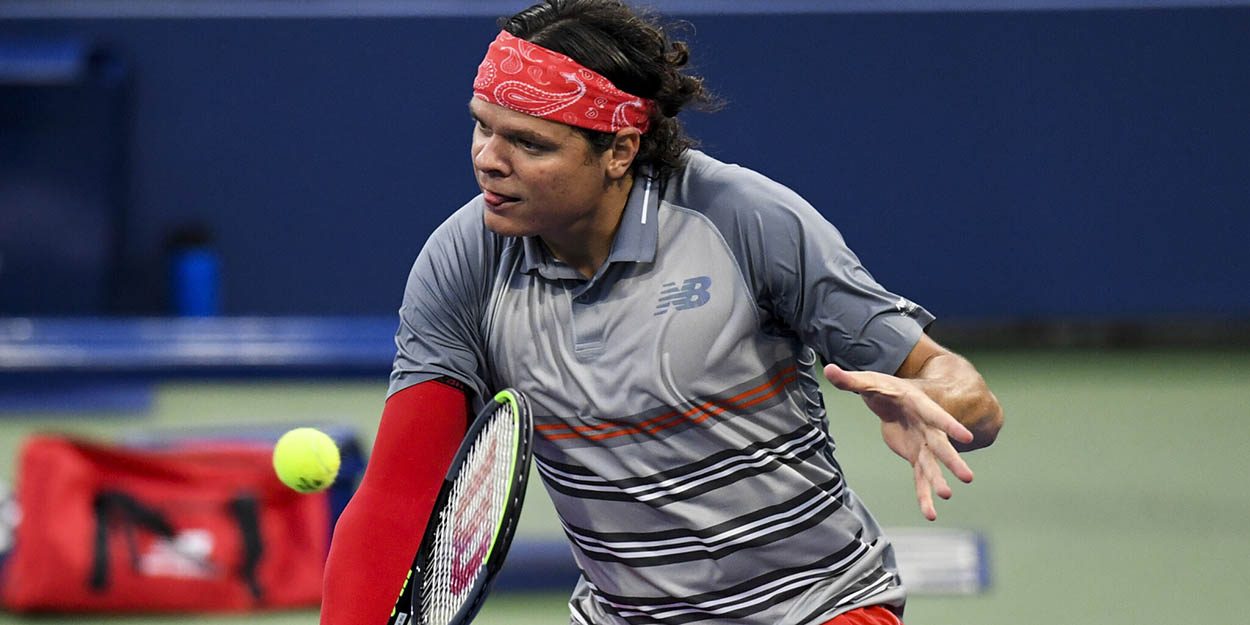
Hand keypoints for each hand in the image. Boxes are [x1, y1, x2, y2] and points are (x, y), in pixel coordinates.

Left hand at [823, 364, 974, 520]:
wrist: (892, 400)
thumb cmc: (883, 387)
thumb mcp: (867, 382)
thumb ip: (850, 380)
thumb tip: (829, 370)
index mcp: (920, 406)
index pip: (937, 416)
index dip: (951, 426)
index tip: (968, 437)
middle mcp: (927, 427)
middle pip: (941, 445)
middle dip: (952, 461)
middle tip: (967, 477)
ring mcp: (924, 444)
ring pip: (933, 466)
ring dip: (939, 481)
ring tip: (947, 496)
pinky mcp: (916, 457)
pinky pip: (921, 478)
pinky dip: (924, 496)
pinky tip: (930, 513)